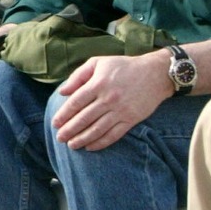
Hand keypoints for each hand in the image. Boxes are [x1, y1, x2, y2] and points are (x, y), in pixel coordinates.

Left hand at [50, 54, 167, 151]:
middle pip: (84, 118)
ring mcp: (121, 110)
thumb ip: (78, 76)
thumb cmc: (124, 66)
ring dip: (82, 139)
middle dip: (69, 130)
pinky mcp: (131, 119)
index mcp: (98, 83)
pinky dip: (100, 143)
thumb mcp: (99, 62)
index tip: (55, 123)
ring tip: (72, 145)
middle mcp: (109, 98)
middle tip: (59, 138)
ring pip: (97, 129)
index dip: (63, 115)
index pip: (76, 102)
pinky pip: (113, 135)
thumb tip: (62, 92)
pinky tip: (90, 146)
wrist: (155, 73)